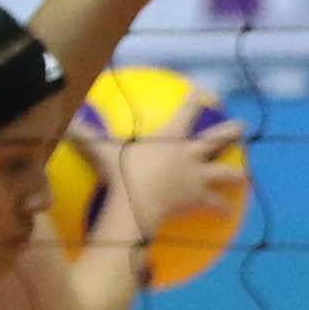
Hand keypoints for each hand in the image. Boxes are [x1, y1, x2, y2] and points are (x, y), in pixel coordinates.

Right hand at [89, 95, 245, 247]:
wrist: (138, 202)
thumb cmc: (121, 174)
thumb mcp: (101, 152)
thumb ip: (85, 135)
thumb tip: (62, 123)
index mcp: (172, 136)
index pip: (188, 111)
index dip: (197, 101)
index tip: (205, 95)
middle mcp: (190, 154)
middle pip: (216, 139)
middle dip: (230, 131)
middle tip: (243, 126)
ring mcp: (197, 177)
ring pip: (224, 173)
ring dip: (236, 175)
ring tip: (246, 177)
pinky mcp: (198, 199)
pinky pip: (214, 205)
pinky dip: (221, 209)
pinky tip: (229, 213)